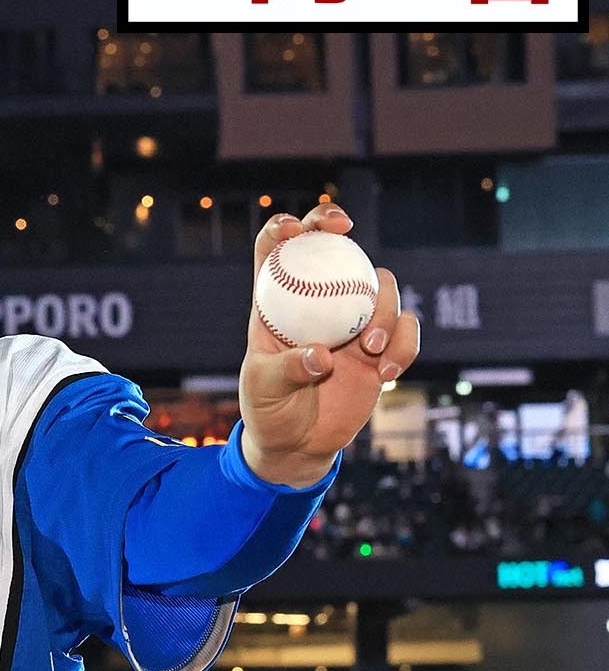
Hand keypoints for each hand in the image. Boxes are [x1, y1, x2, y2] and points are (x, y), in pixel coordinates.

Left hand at [238, 204, 420, 486]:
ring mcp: (353, 322)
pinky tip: (388, 374)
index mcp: (278, 304)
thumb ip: (287, 370)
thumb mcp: (263, 388)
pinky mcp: (382, 349)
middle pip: (332, 248)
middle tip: (345, 229)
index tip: (295, 228)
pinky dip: (405, 346)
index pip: (276, 251)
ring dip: (385, 309)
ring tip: (371, 349)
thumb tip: (321, 355)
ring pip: (380, 288)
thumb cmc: (268, 409)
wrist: (296, 444)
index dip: (284, 228)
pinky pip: (407, 331)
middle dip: (335, 226)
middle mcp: (318, 304)